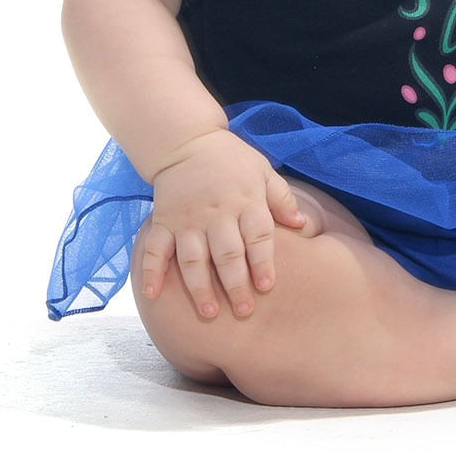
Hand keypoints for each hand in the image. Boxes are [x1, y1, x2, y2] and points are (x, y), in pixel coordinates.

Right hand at [140, 129, 305, 319]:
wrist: (187, 142)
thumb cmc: (232, 159)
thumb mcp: (263, 170)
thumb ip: (281, 199)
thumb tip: (303, 225)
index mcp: (245, 200)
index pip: (257, 235)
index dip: (263, 261)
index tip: (267, 285)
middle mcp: (216, 213)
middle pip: (227, 253)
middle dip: (235, 284)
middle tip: (243, 311)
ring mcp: (187, 219)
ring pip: (193, 258)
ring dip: (200, 287)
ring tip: (209, 313)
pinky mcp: (163, 221)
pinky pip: (155, 249)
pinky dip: (151, 271)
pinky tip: (153, 295)